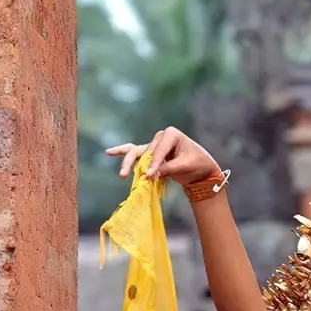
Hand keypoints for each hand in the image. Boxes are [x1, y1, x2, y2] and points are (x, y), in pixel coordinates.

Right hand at [105, 127, 220, 186]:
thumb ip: (168, 169)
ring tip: (121, 174)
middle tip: (125, 174)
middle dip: (136, 163)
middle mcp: (161, 137)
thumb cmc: (197, 164)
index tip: (151, 175)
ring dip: (127, 161)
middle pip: (145, 151)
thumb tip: (150, 174)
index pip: (158, 150)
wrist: (202, 169)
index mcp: (171, 134)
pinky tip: (109, 152)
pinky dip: (123, 152)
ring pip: (137, 152)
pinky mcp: (151, 153)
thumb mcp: (185, 166)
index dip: (154, 163)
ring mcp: (154, 145)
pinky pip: (135, 152)